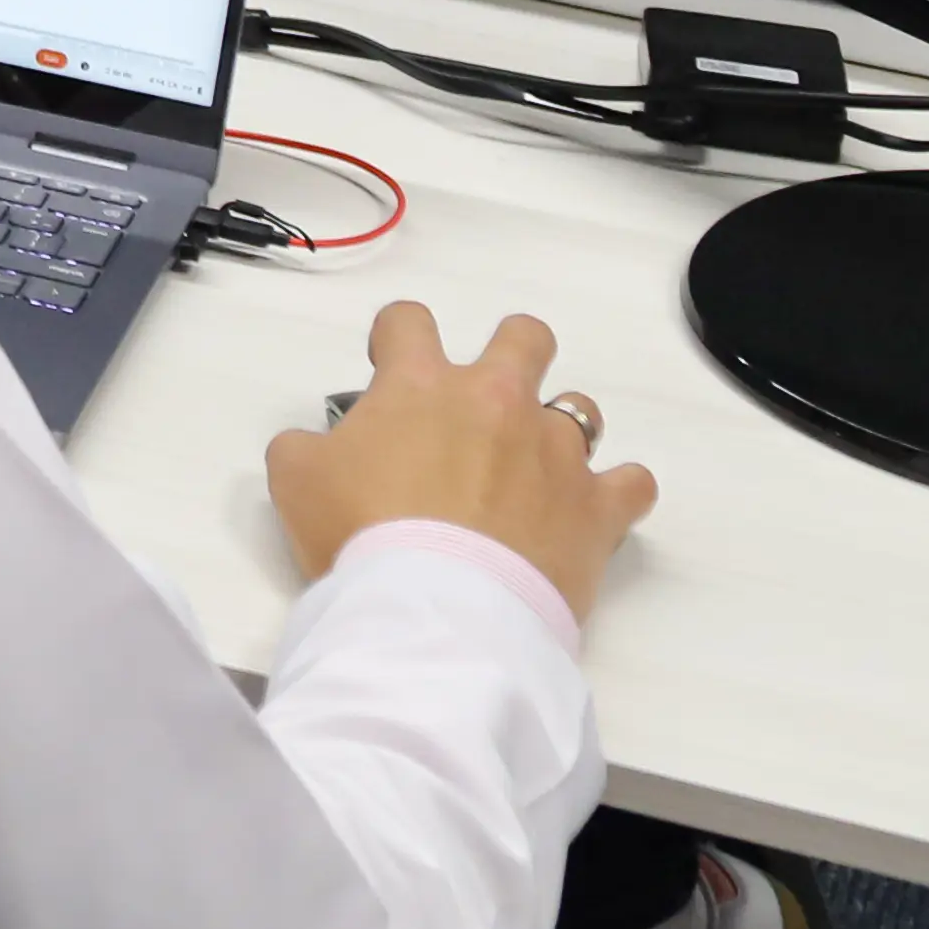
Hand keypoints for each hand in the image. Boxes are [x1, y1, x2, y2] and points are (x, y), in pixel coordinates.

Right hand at [268, 302, 655, 626]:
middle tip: (483, 399)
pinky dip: (617, 494)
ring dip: (559, 430)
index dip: (396, 339)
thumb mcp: (295, 480)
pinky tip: (596, 510)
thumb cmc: (362, 534)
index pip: (408, 321)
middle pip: (523, 337)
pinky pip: (633, 484)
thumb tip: (315, 446)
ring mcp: (554, 452)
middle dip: (509, 353)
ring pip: (581, 408)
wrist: (436, 607)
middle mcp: (497, 400)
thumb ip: (304, 446)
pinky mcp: (595, 507)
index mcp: (421, 384)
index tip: (390, 366)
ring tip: (535, 468)